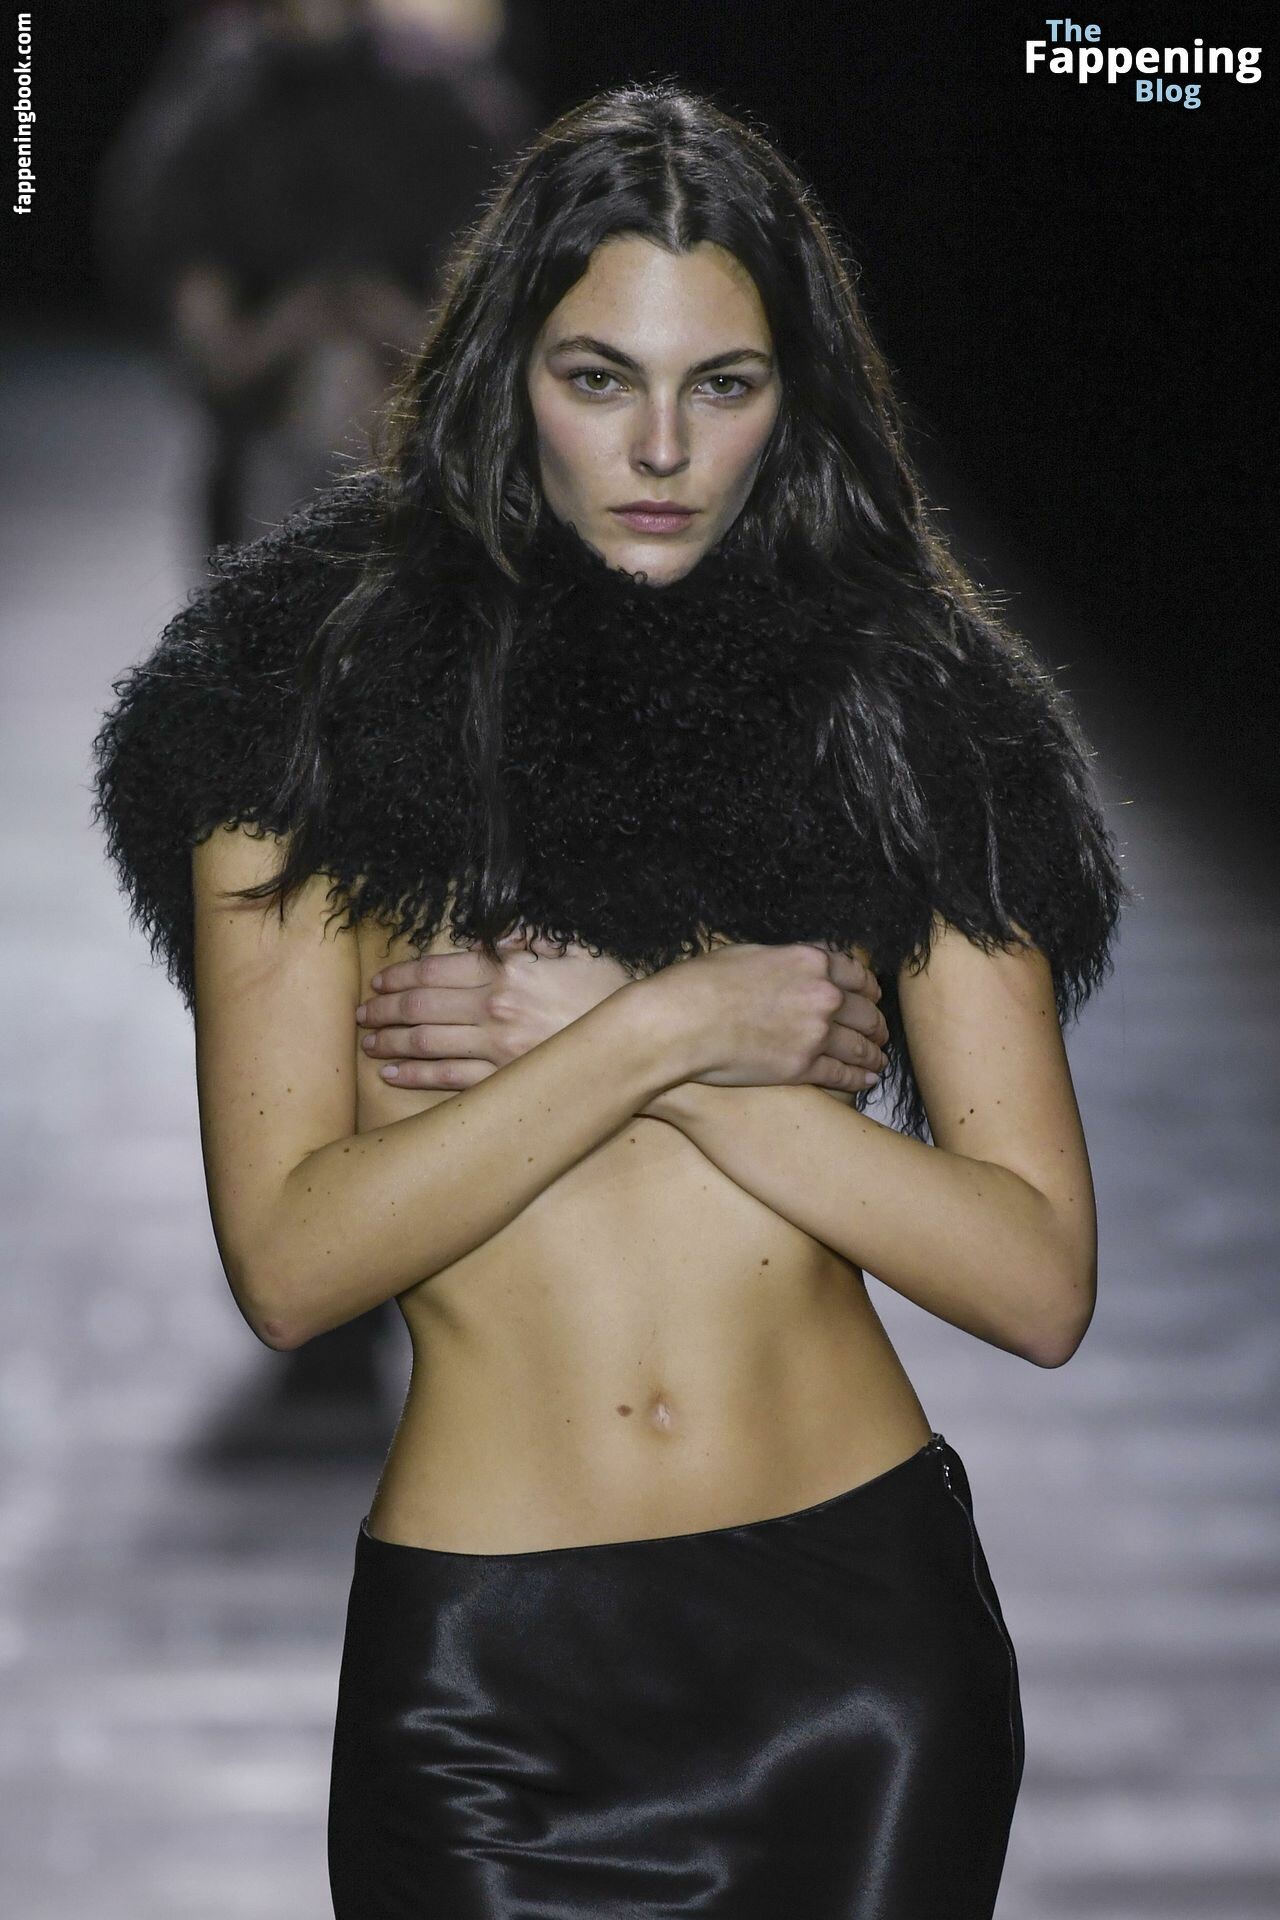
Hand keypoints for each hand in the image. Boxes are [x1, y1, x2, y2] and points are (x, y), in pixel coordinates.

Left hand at [354, 929, 632, 1089]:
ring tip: (368, 1042)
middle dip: (385, 1010)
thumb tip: (492, 937)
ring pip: (426, 1043)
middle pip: (421, 1006)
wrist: (646, 1040)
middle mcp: (494, 1007)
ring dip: (391, 1042)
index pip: (436, 969)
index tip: (379, 983)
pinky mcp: (507, 1080)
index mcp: (507, 969)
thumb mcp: (575, 946)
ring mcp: (498, 1048)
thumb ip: (529, 937)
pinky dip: (416, 1075)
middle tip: (362, 1014)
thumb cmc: (615, 989)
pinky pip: (449, 1078)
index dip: (401, 976)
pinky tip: (393, 1074)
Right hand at [638, 941, 889, 1105]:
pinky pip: (842, 1075)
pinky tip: (866, 1082)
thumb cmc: (702, 983)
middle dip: (876, 1024)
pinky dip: (859, 1079)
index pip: (856, 973)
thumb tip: (795, 962)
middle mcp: (822, 995)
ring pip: (860, 1046)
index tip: (872, 996)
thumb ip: (785, 959)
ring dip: (873, 1054)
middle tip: (879, 1033)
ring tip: (878, 1062)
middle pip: (865, 1012)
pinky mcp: (802, 1067)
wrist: (683, 1022)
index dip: (869, 987)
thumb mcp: (750, 953)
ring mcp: (815, 1033)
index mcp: (811, 961)